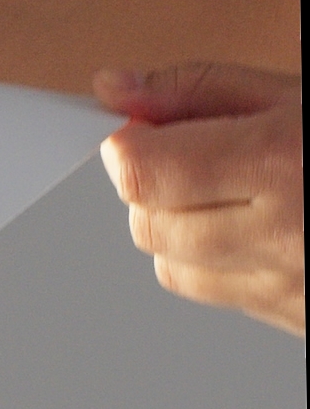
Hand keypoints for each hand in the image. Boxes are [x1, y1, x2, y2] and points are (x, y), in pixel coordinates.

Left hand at [94, 61, 303, 336]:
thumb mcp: (303, 92)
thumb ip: (203, 89)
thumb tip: (117, 89)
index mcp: (284, 163)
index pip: (144, 172)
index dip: (128, 147)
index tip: (141, 131)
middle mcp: (285, 234)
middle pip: (148, 224)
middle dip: (154, 186)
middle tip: (200, 154)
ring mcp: (292, 287)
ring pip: (171, 267)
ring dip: (180, 228)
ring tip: (237, 191)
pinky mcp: (298, 320)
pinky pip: (218, 294)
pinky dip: (218, 262)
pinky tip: (266, 227)